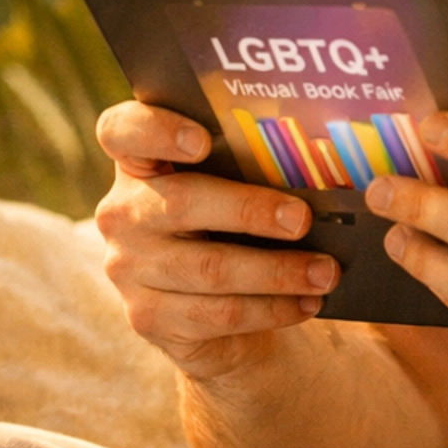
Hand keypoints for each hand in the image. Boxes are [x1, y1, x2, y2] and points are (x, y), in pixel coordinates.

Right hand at [94, 100, 340, 376]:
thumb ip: (251, 169)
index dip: (156, 129)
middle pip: (181, 203)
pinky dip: (271, 309)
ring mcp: (128, 268)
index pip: (122, 131)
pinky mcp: (148, 317)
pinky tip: (307, 302)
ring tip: (325, 272)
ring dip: (277, 271)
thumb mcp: (234, 189)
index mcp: (139, 163)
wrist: (215, 310)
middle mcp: (122, 213)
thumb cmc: (234, 226)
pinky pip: (218, 313)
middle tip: (303, 219)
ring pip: (209, 268)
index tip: (203, 140)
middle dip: (250, 210)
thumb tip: (320, 172)